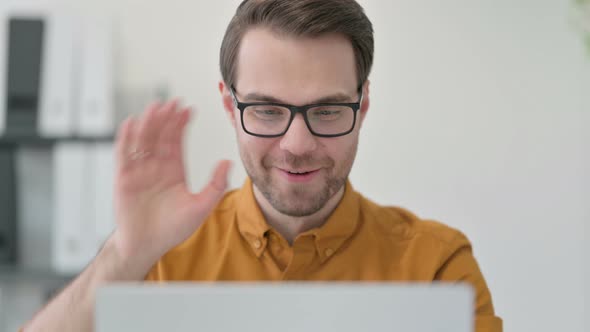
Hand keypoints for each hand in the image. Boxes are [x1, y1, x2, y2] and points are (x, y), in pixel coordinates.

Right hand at [111, 100, 230, 265]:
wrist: (146, 246)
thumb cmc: (172, 229)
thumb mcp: (201, 206)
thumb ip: (216, 185)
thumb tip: (228, 161)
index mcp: (173, 170)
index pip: (176, 141)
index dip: (181, 124)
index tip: (188, 108)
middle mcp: (155, 166)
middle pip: (159, 135)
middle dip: (166, 118)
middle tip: (173, 101)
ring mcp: (138, 171)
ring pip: (142, 140)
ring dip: (148, 122)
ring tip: (156, 106)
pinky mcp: (123, 178)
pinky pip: (124, 154)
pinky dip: (126, 138)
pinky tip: (131, 122)